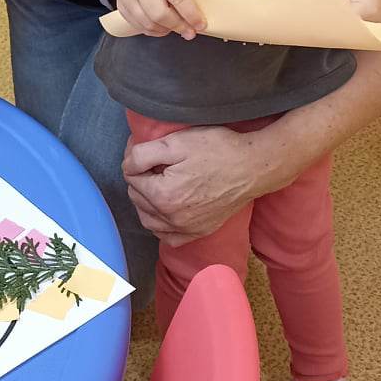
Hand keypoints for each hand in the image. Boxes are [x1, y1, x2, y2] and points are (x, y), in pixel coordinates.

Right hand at [105, 0, 205, 39]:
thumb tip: (202, 11)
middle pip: (159, 13)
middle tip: (190, 32)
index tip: (200, 24)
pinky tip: (163, 26)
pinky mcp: (121, 5)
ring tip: (177, 28)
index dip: (190, 14)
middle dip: (178, 26)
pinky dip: (154, 30)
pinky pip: (139, 26)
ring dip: (166, 30)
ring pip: (148, 23)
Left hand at [123, 121, 305, 244]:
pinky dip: (161, 226)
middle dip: (140, 179)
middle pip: (137, 198)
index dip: (135, 160)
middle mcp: (171, 218)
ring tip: (156, 184)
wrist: (253, 166)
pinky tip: (165, 211)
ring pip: (148, 220)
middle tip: (154, 162)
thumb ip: (142, 154)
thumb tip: (127, 165)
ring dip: (145, 202)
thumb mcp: (175, 142)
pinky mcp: (199, 231)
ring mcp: (186, 228)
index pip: (130, 177)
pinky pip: (168, 238)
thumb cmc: (217, 150)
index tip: (146, 150)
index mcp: (162, 195)